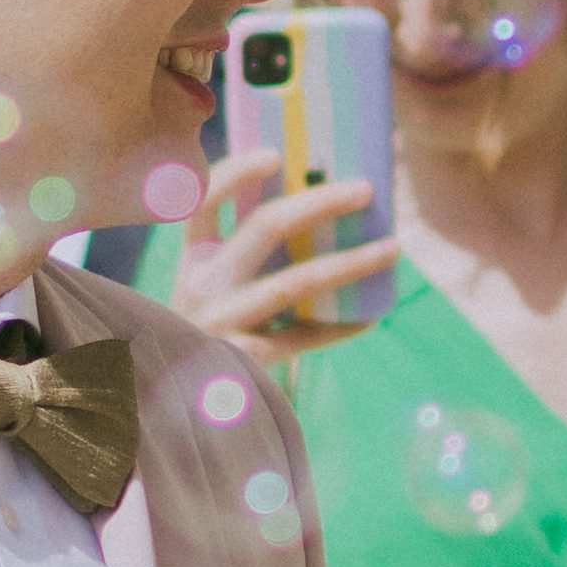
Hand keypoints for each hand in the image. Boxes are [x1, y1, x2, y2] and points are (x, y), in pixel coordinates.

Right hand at [169, 148, 397, 351]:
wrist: (175, 412)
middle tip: (364, 190)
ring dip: (349, 263)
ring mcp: (220, 324)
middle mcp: (201, 286)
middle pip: (265, 228)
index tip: (276, 154)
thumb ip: (241, 258)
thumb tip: (314, 209)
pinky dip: (339, 326)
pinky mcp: (243, 361)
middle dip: (319, 203)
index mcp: (191, 260)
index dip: (237, 173)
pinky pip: (302, 338)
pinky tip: (371, 316)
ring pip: (295, 283)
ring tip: (391, 249)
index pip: (205, 201)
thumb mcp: (207, 293)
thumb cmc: (207, 336)